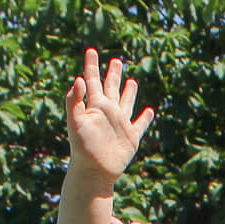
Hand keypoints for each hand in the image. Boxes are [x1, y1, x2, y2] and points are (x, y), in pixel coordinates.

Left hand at [65, 48, 152, 185]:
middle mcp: (108, 112)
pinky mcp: (130, 138)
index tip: (91, 50)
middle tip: (116, 61)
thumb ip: (74, 100)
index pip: (93, 80)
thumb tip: (78, 79)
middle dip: (113, 74)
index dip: (92, 65)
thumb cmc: (82, 149)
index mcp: (95, 106)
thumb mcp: (75, 122)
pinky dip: (145, 118)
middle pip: (111, 88)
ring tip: (132, 81)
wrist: (93, 172)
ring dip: (129, 92)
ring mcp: (119, 125)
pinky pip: (140, 125)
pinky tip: (150, 111)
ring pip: (126, 103)